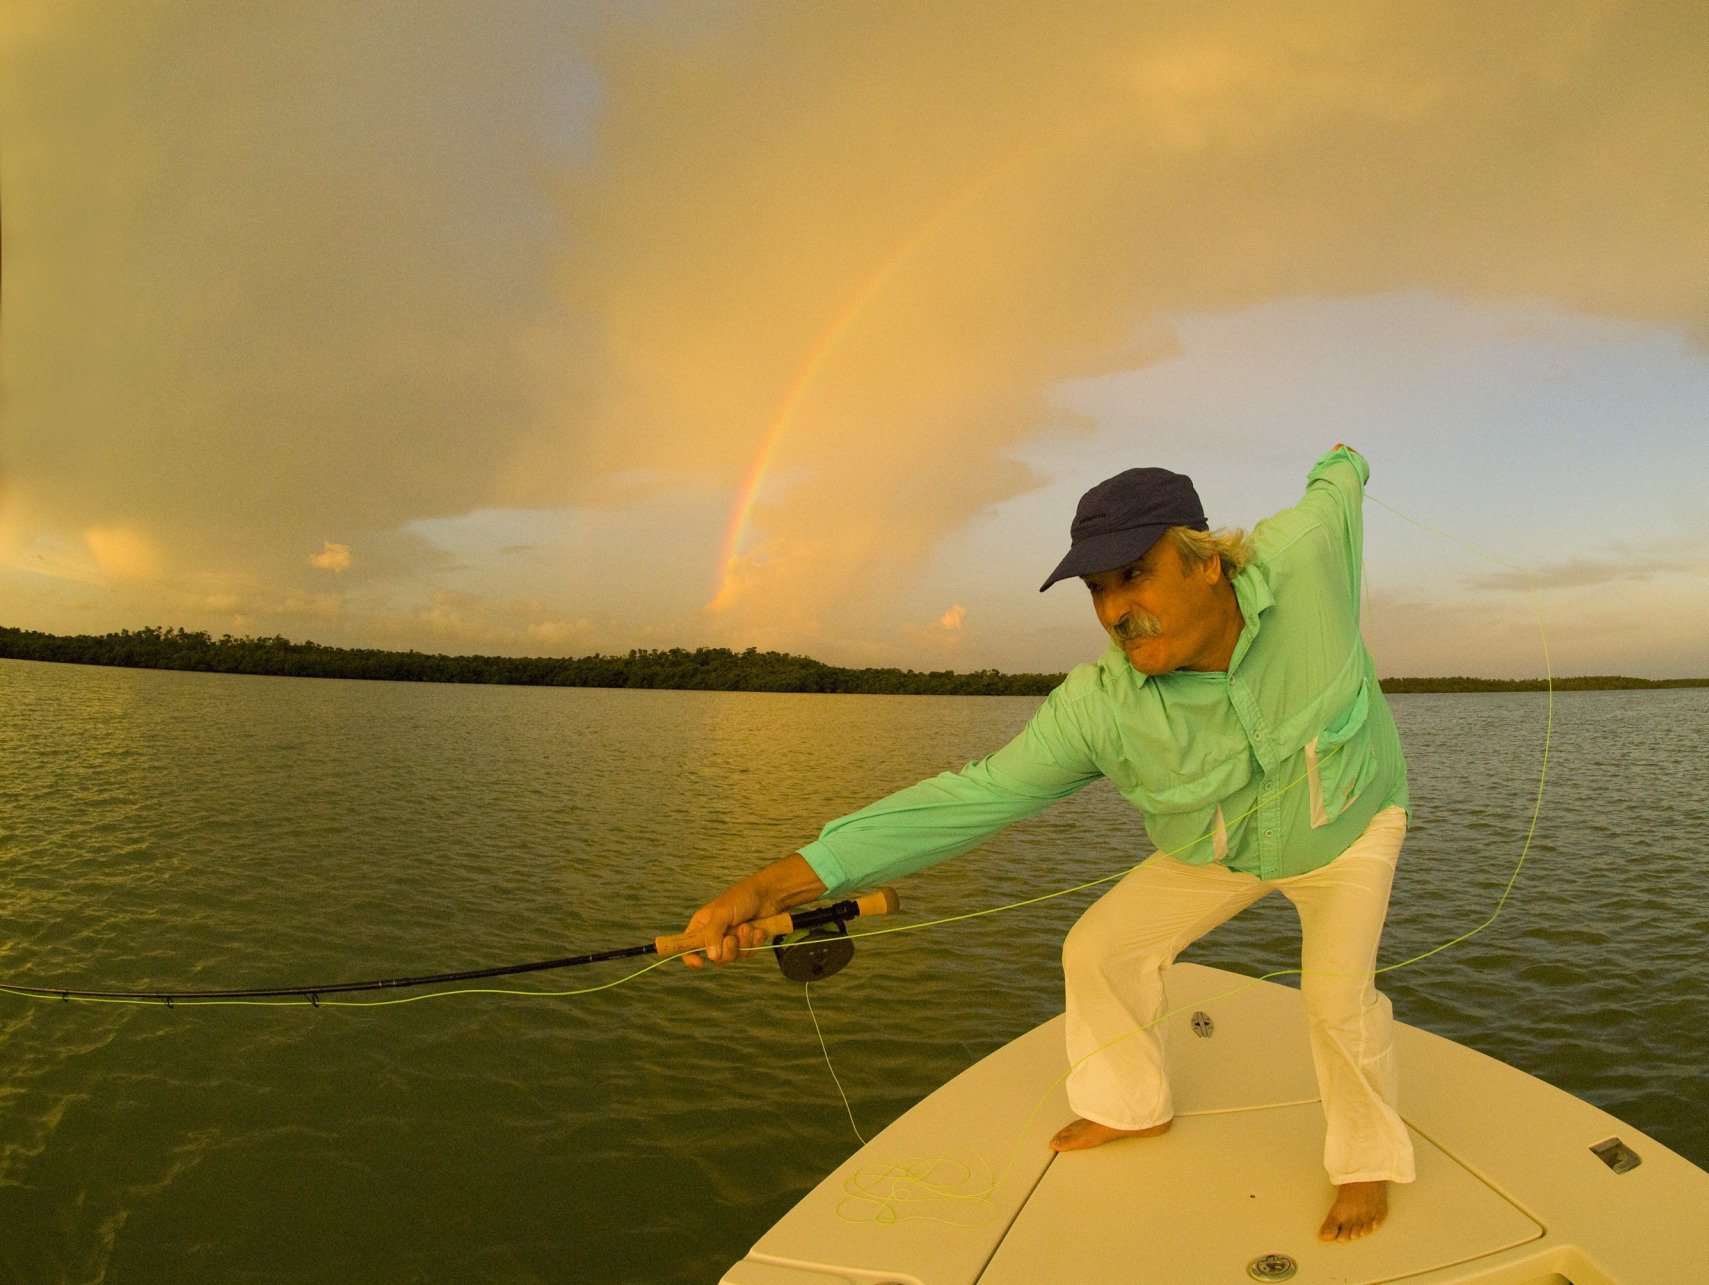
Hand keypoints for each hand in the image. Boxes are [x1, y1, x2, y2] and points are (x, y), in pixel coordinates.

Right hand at [676, 853, 826, 968]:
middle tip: (732, 938)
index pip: (688, 947)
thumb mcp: (722, 913)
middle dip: (728, 950)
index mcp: (702, 925)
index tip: (701, 962)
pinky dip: (755, 943)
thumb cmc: (742, 898)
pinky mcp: (748, 944)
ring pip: (734, 957)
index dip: (691, 958)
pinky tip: (759, 930)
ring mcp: (732, 941)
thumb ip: (713, 934)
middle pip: (716, 958)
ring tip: (748, 927)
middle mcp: (715, 935)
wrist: (769, 894)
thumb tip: (710, 956)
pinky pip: (749, 954)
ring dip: (744, 943)